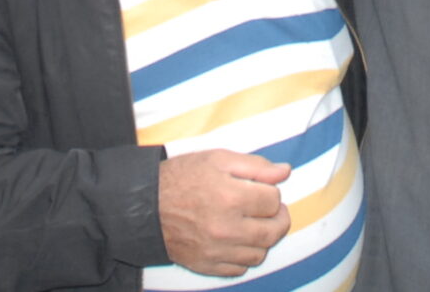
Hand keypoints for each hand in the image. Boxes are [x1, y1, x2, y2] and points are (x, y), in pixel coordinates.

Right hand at [158, 149, 289, 276]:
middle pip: (273, 231)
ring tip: (252, 224)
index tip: (261, 189)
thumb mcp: (218, 159)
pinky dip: (243, 256)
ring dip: (262, 239)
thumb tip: (285, 172)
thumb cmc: (182, 178)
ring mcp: (216, 251)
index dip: (271, 192)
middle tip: (270, 210)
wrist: (144, 207)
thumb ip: (255, 166)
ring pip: (259, 254)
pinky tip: (236, 240)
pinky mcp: (207, 266)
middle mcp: (226, 228)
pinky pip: (240, 269)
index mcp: (230, 197)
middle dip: (278, 218)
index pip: (274, 201)